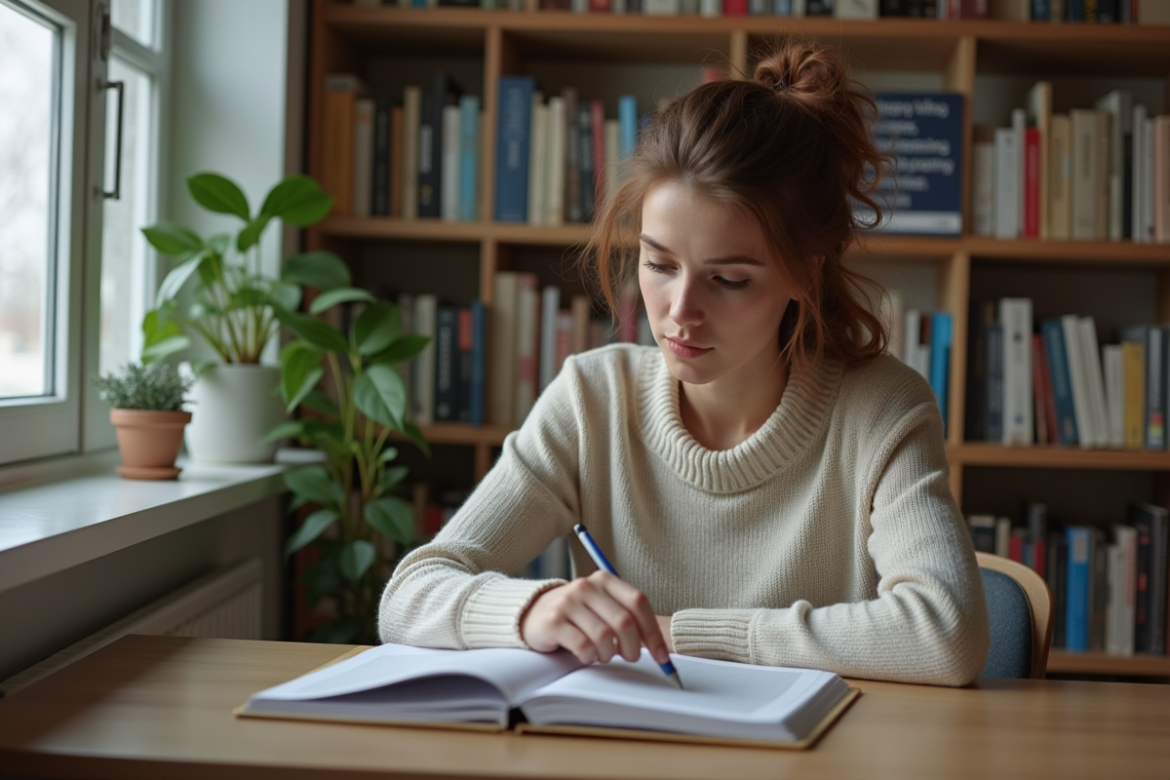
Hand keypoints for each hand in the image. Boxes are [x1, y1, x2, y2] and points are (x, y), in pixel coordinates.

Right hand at [520, 570, 670, 665]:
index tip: (662, 655)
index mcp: (605, 580)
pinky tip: (586, 655)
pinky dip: (590, 657)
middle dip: (633, 648)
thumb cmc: (576, 615)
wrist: (532, 613)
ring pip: (604, 637)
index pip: (638, 602)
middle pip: (624, 622)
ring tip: (602, 655)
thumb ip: (627, 618)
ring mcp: (568, 602)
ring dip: (608, 655)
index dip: (653, 632)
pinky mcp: (553, 621)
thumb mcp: (602, 607)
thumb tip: (658, 647)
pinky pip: (583, 646)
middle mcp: (587, 587)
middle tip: (630, 658)